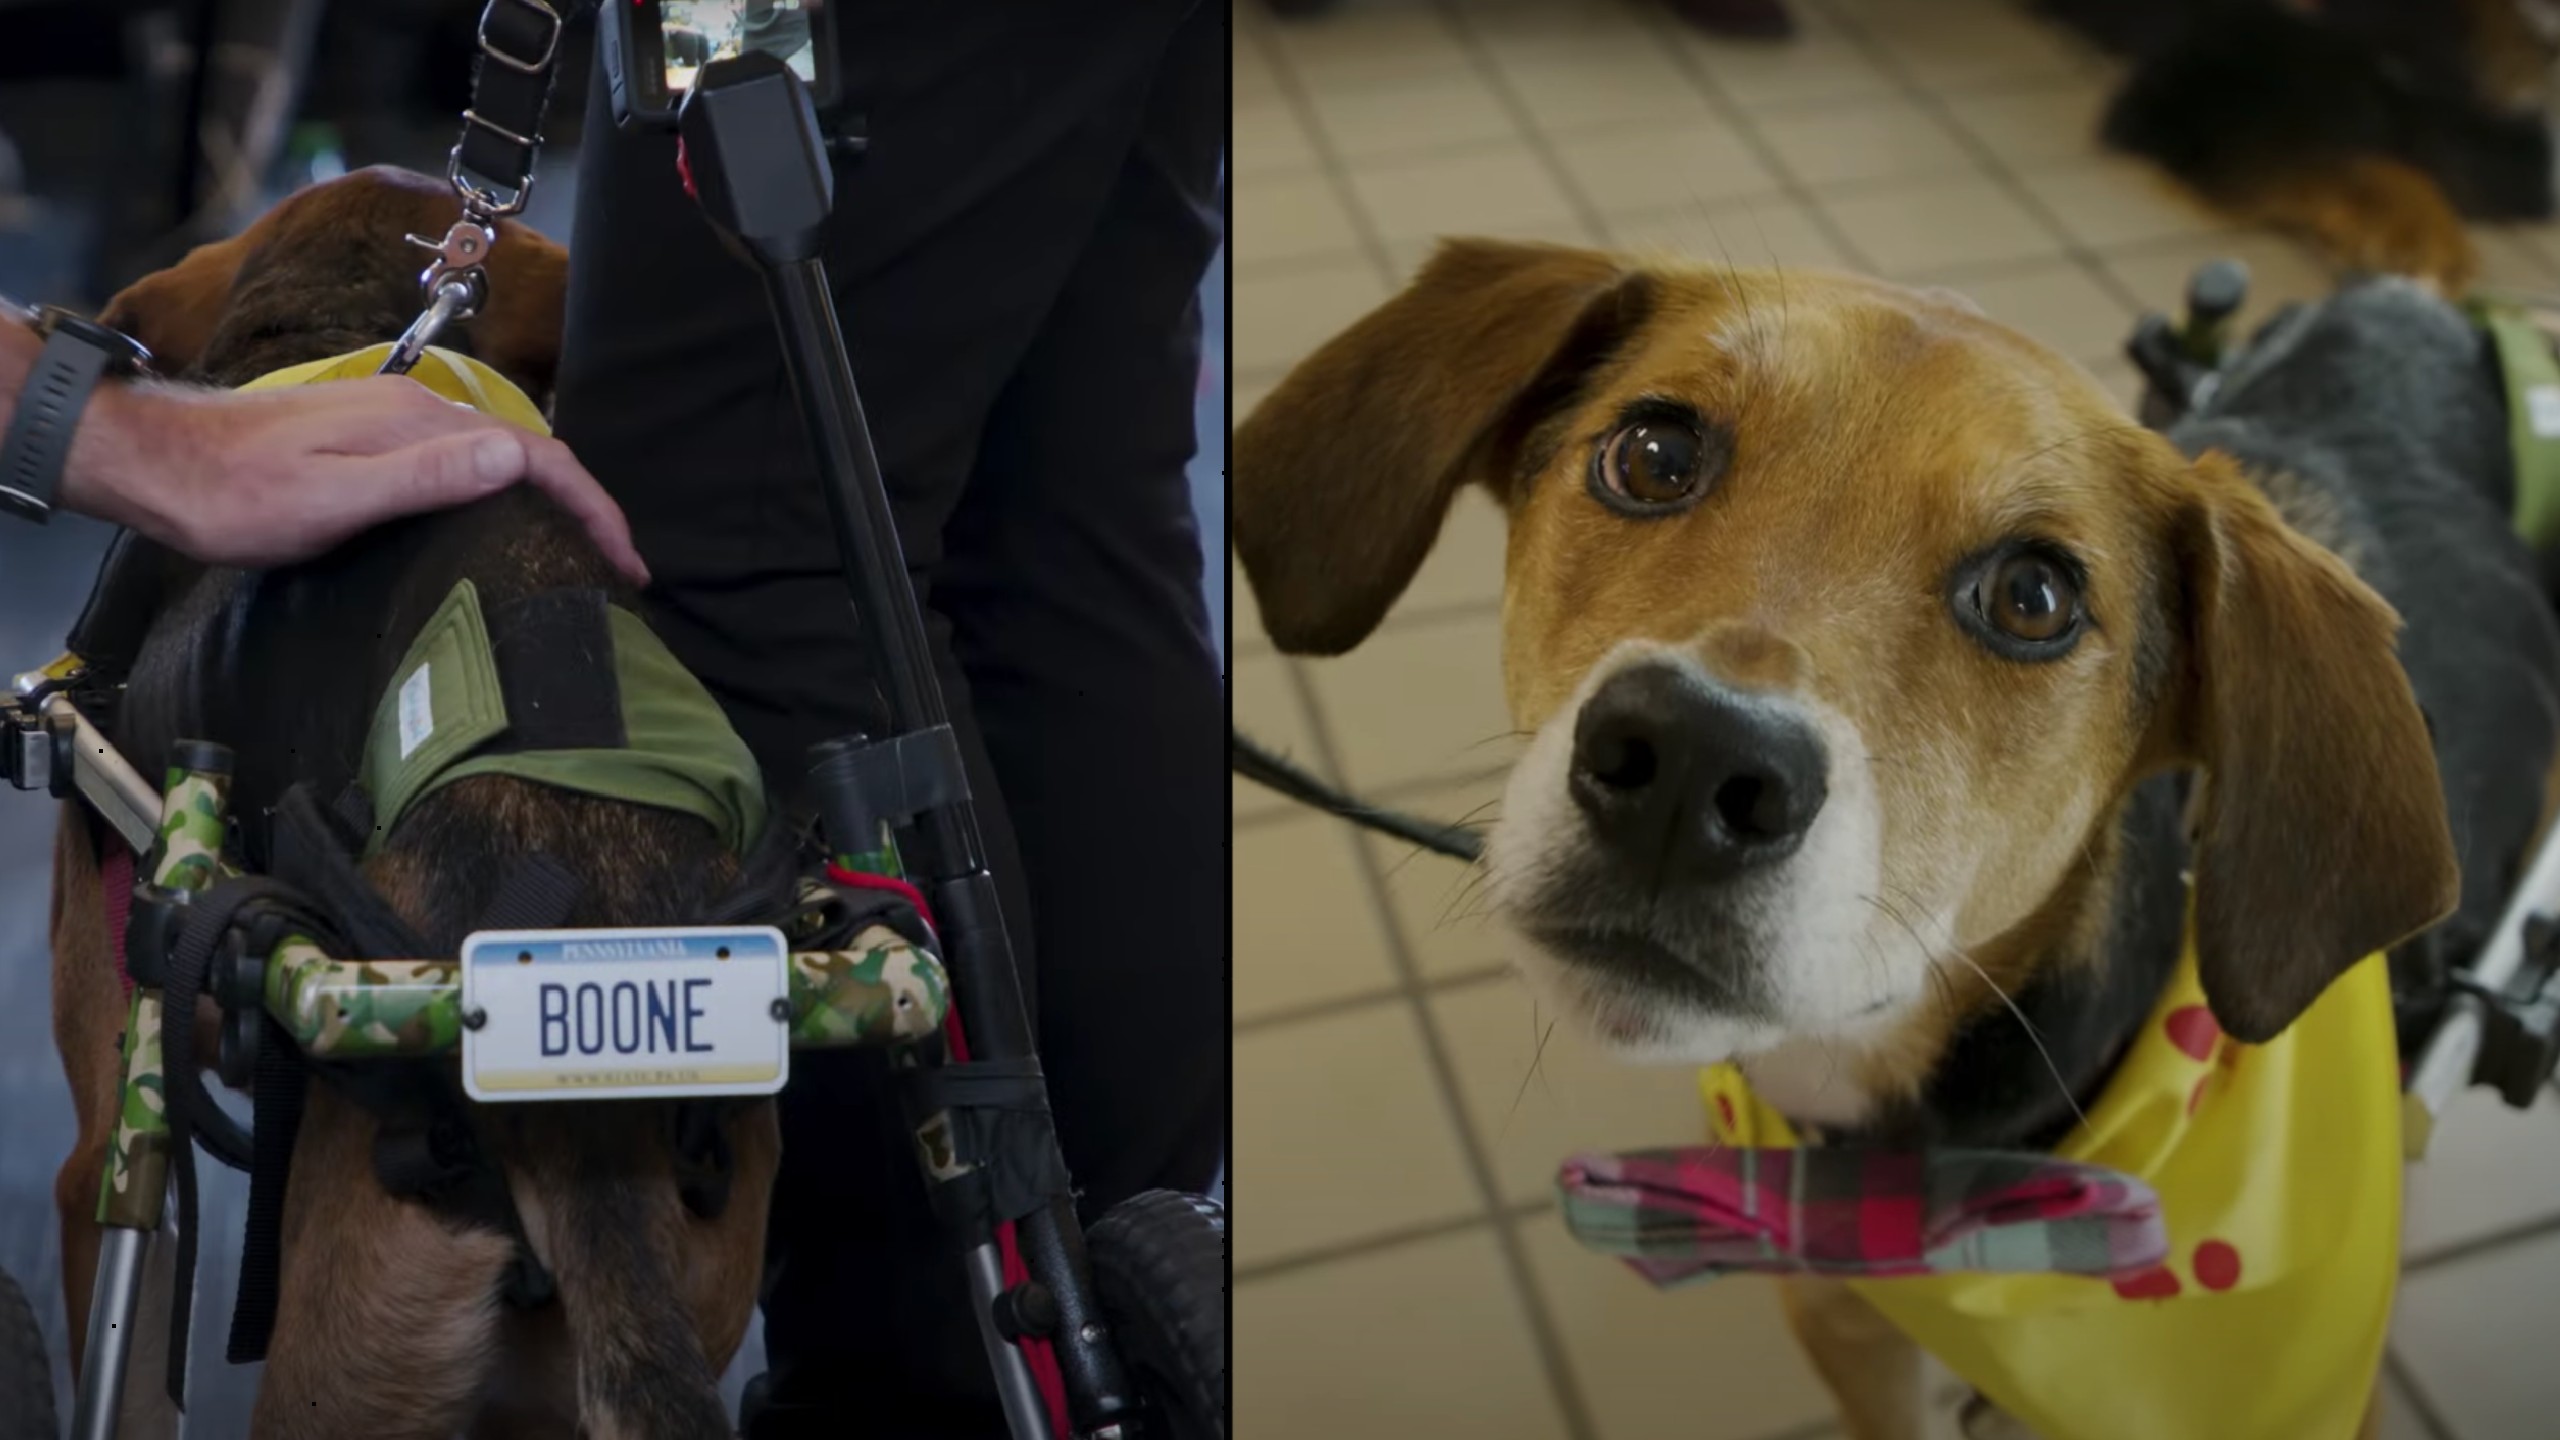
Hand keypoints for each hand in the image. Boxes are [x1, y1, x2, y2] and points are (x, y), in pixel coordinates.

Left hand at [58, 375, 649, 583]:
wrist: (157, 463)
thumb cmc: (232, 496)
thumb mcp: (332, 499)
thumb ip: (425, 476)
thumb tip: (517, 457)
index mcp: (419, 425)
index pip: (539, 458)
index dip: (594, 509)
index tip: (627, 561)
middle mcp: (419, 412)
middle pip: (533, 455)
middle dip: (588, 508)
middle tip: (620, 569)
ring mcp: (397, 422)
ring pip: (503, 459)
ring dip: (552, 502)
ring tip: (580, 554)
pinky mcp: (377, 439)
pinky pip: (468, 463)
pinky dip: (509, 496)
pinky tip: (506, 526)